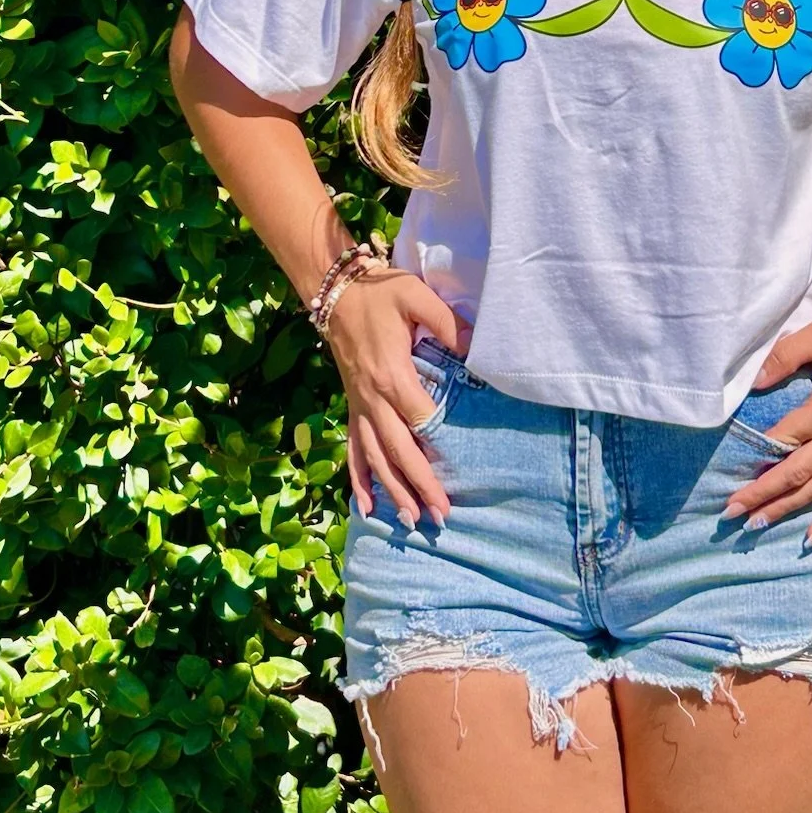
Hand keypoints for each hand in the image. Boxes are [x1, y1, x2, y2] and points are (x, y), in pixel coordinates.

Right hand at [324, 266, 472, 528]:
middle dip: (419, 484)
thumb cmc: (380, 293)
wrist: (336, 291)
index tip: (457, 471)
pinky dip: (360, 478)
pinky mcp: (352, 406)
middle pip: (398, 450)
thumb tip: (475, 349)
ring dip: (393, 490)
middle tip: (440, 515)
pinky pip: (354, 449)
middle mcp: (373, 399)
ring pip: (375, 457)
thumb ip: (448, 323)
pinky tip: (367, 505)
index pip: (419, 419)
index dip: (437, 445)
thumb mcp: (417, 296)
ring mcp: (360, 406)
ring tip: (411, 520)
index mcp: (392, 375)